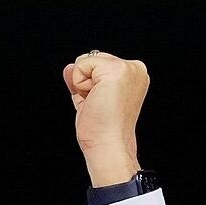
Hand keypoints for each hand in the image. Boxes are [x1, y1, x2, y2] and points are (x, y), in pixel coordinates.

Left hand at [63, 51, 148, 186]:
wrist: (109, 145)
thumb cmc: (104, 130)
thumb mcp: (90, 98)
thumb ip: (82, 80)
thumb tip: (70, 67)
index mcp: (134, 76)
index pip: (98, 65)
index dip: (91, 84)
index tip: (101, 103)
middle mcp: (135, 69)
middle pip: (93, 58)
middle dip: (87, 82)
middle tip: (99, 104)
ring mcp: (128, 68)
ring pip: (87, 60)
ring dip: (84, 84)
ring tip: (98, 102)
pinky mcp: (116, 70)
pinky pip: (82, 64)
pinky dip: (80, 83)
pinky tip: (95, 98)